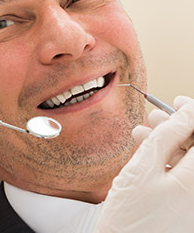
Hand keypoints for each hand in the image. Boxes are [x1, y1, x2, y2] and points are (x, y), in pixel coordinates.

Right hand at [94, 96, 193, 232]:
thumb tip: (187, 111)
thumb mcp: (144, 167)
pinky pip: (182, 174)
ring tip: (141, 134)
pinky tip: (144, 152)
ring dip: (168, 142)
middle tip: (153, 118)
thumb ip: (168, 136)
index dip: (193, 113)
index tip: (177, 102)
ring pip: (189, 159)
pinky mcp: (186, 205)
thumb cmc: (130, 216)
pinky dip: (165, 160)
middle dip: (178, 127)